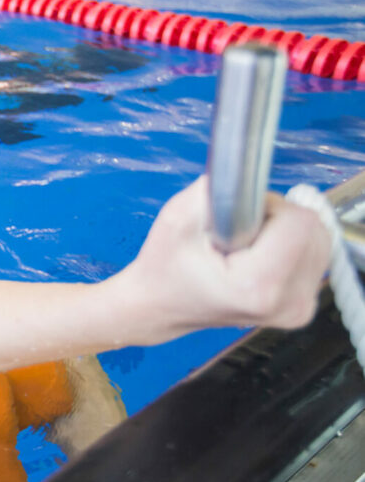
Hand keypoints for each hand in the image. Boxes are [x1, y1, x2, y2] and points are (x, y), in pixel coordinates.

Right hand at [123, 175, 329, 338]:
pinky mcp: (303, 308)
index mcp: (258, 286)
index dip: (270, 206)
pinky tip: (261, 256)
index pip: (299, 222)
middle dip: (279, 218)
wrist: (161, 307)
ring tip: (248, 245)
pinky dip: (291, 246)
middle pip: (314, 230)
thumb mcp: (176, 218)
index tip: (238, 216)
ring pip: (319, 240)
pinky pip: (315, 256)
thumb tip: (248, 172)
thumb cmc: (164, 267)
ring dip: (286, 230)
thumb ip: (215, 190)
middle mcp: (288, 302)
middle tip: (240, 231)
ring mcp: (299, 309)